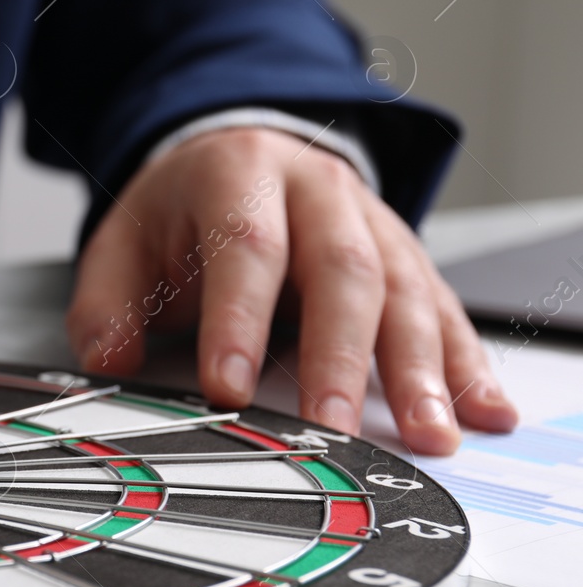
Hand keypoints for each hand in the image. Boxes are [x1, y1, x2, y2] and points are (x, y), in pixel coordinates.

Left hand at [66, 127, 517, 453]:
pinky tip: (481, 410)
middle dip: (338, 355)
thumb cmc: (185, 208)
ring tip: (425, 435)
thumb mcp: (124, 239)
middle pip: (341, 270)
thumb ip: (106, 303)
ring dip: (419, 369)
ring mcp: (372, 221)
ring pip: (405, 291)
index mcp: (240, 173)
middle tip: (332, 425)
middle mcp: (318, 190)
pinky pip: (443, 309)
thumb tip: (107, 359)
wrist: (243, 152)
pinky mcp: (407, 257)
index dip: (238, 319)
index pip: (244, 245)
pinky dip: (464, 364)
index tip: (226, 388)